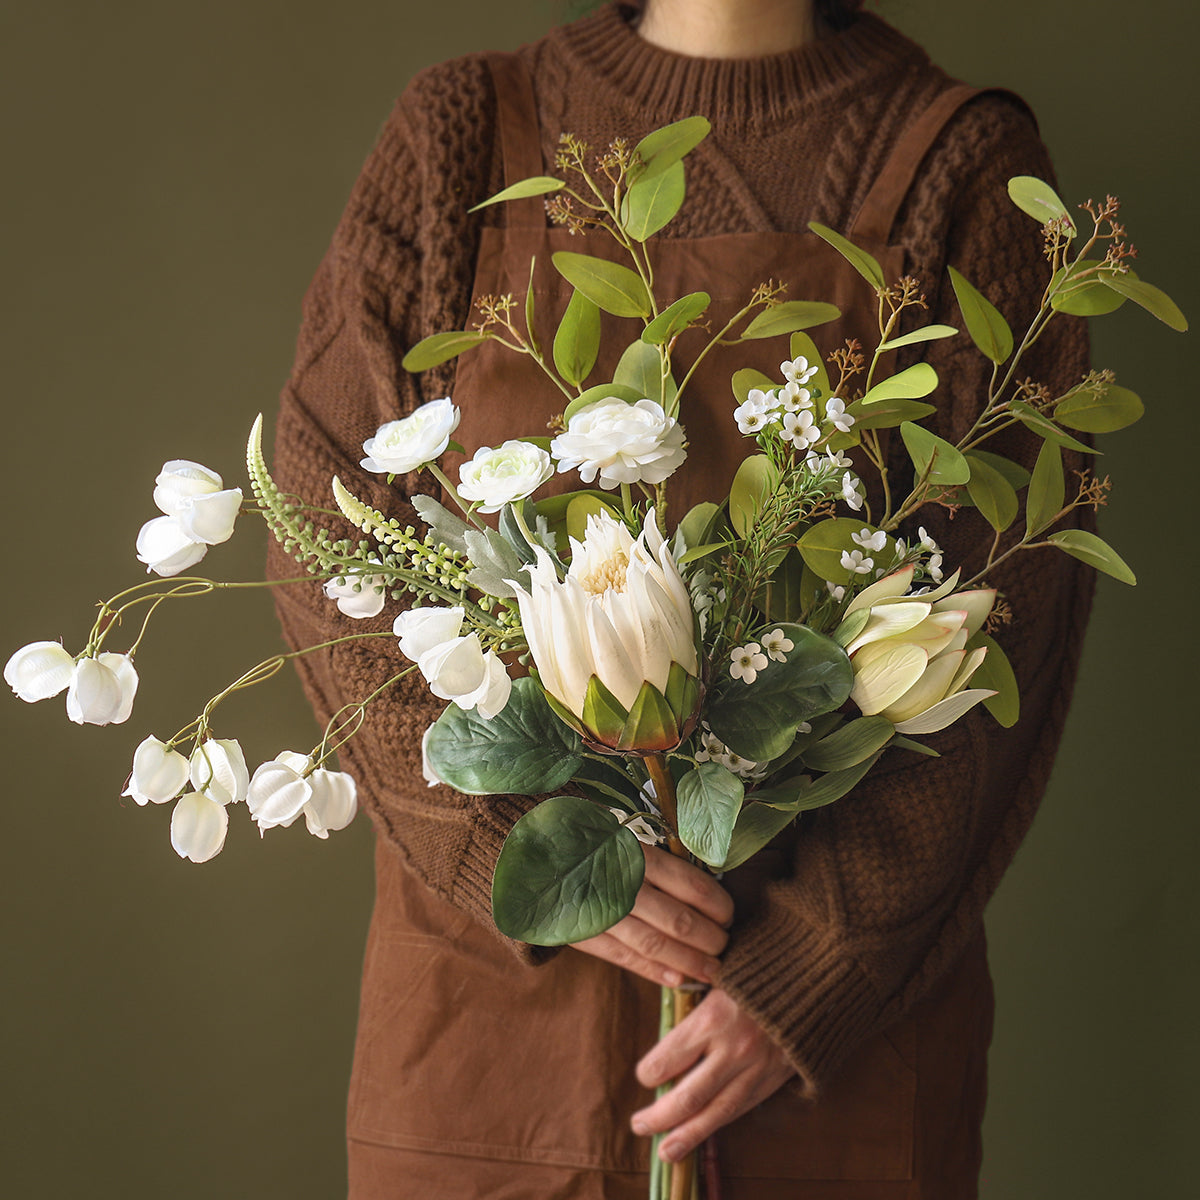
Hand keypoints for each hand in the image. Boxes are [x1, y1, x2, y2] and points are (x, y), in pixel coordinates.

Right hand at [572, 845, 733, 987]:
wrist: (537, 861)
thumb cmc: (595, 849)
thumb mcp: (629, 842)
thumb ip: (662, 863)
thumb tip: (709, 893)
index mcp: (638, 852)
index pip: (691, 884)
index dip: (718, 906)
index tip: (730, 917)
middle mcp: (621, 881)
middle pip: (678, 919)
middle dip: (709, 940)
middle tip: (725, 948)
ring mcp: (600, 910)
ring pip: (654, 944)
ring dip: (688, 962)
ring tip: (710, 972)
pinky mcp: (582, 933)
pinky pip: (625, 957)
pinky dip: (654, 971)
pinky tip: (677, 980)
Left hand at [631, 988, 794, 1161]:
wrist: (810, 985)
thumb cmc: (753, 978)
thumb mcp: (716, 981)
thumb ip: (693, 1013)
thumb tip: (665, 1043)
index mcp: (712, 1018)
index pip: (668, 1058)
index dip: (649, 1073)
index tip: (643, 1077)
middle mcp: (733, 1048)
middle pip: (688, 1096)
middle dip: (659, 1117)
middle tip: (639, 1125)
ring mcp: (755, 1069)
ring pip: (716, 1113)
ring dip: (687, 1136)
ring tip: (666, 1152)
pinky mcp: (771, 1081)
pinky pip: (740, 1109)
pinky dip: (717, 1124)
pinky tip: (700, 1134)